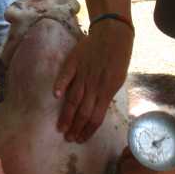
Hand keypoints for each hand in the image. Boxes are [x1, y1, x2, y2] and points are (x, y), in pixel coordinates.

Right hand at [54, 21, 132, 142]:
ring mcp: (83, 74)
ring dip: (67, 115)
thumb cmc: (118, 57)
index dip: (88, 130)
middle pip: (83, 111)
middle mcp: (94, 85)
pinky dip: (61, 84)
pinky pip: (66, 75)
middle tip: (68, 138)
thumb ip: (106, 94)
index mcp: (107, 91)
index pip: (96, 117)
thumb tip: (96, 108)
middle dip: (76, 127)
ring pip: (74, 98)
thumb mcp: (118, 79)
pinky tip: (56, 95)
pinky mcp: (74, 62)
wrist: (113, 34)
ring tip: (61, 128)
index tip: (80, 139)